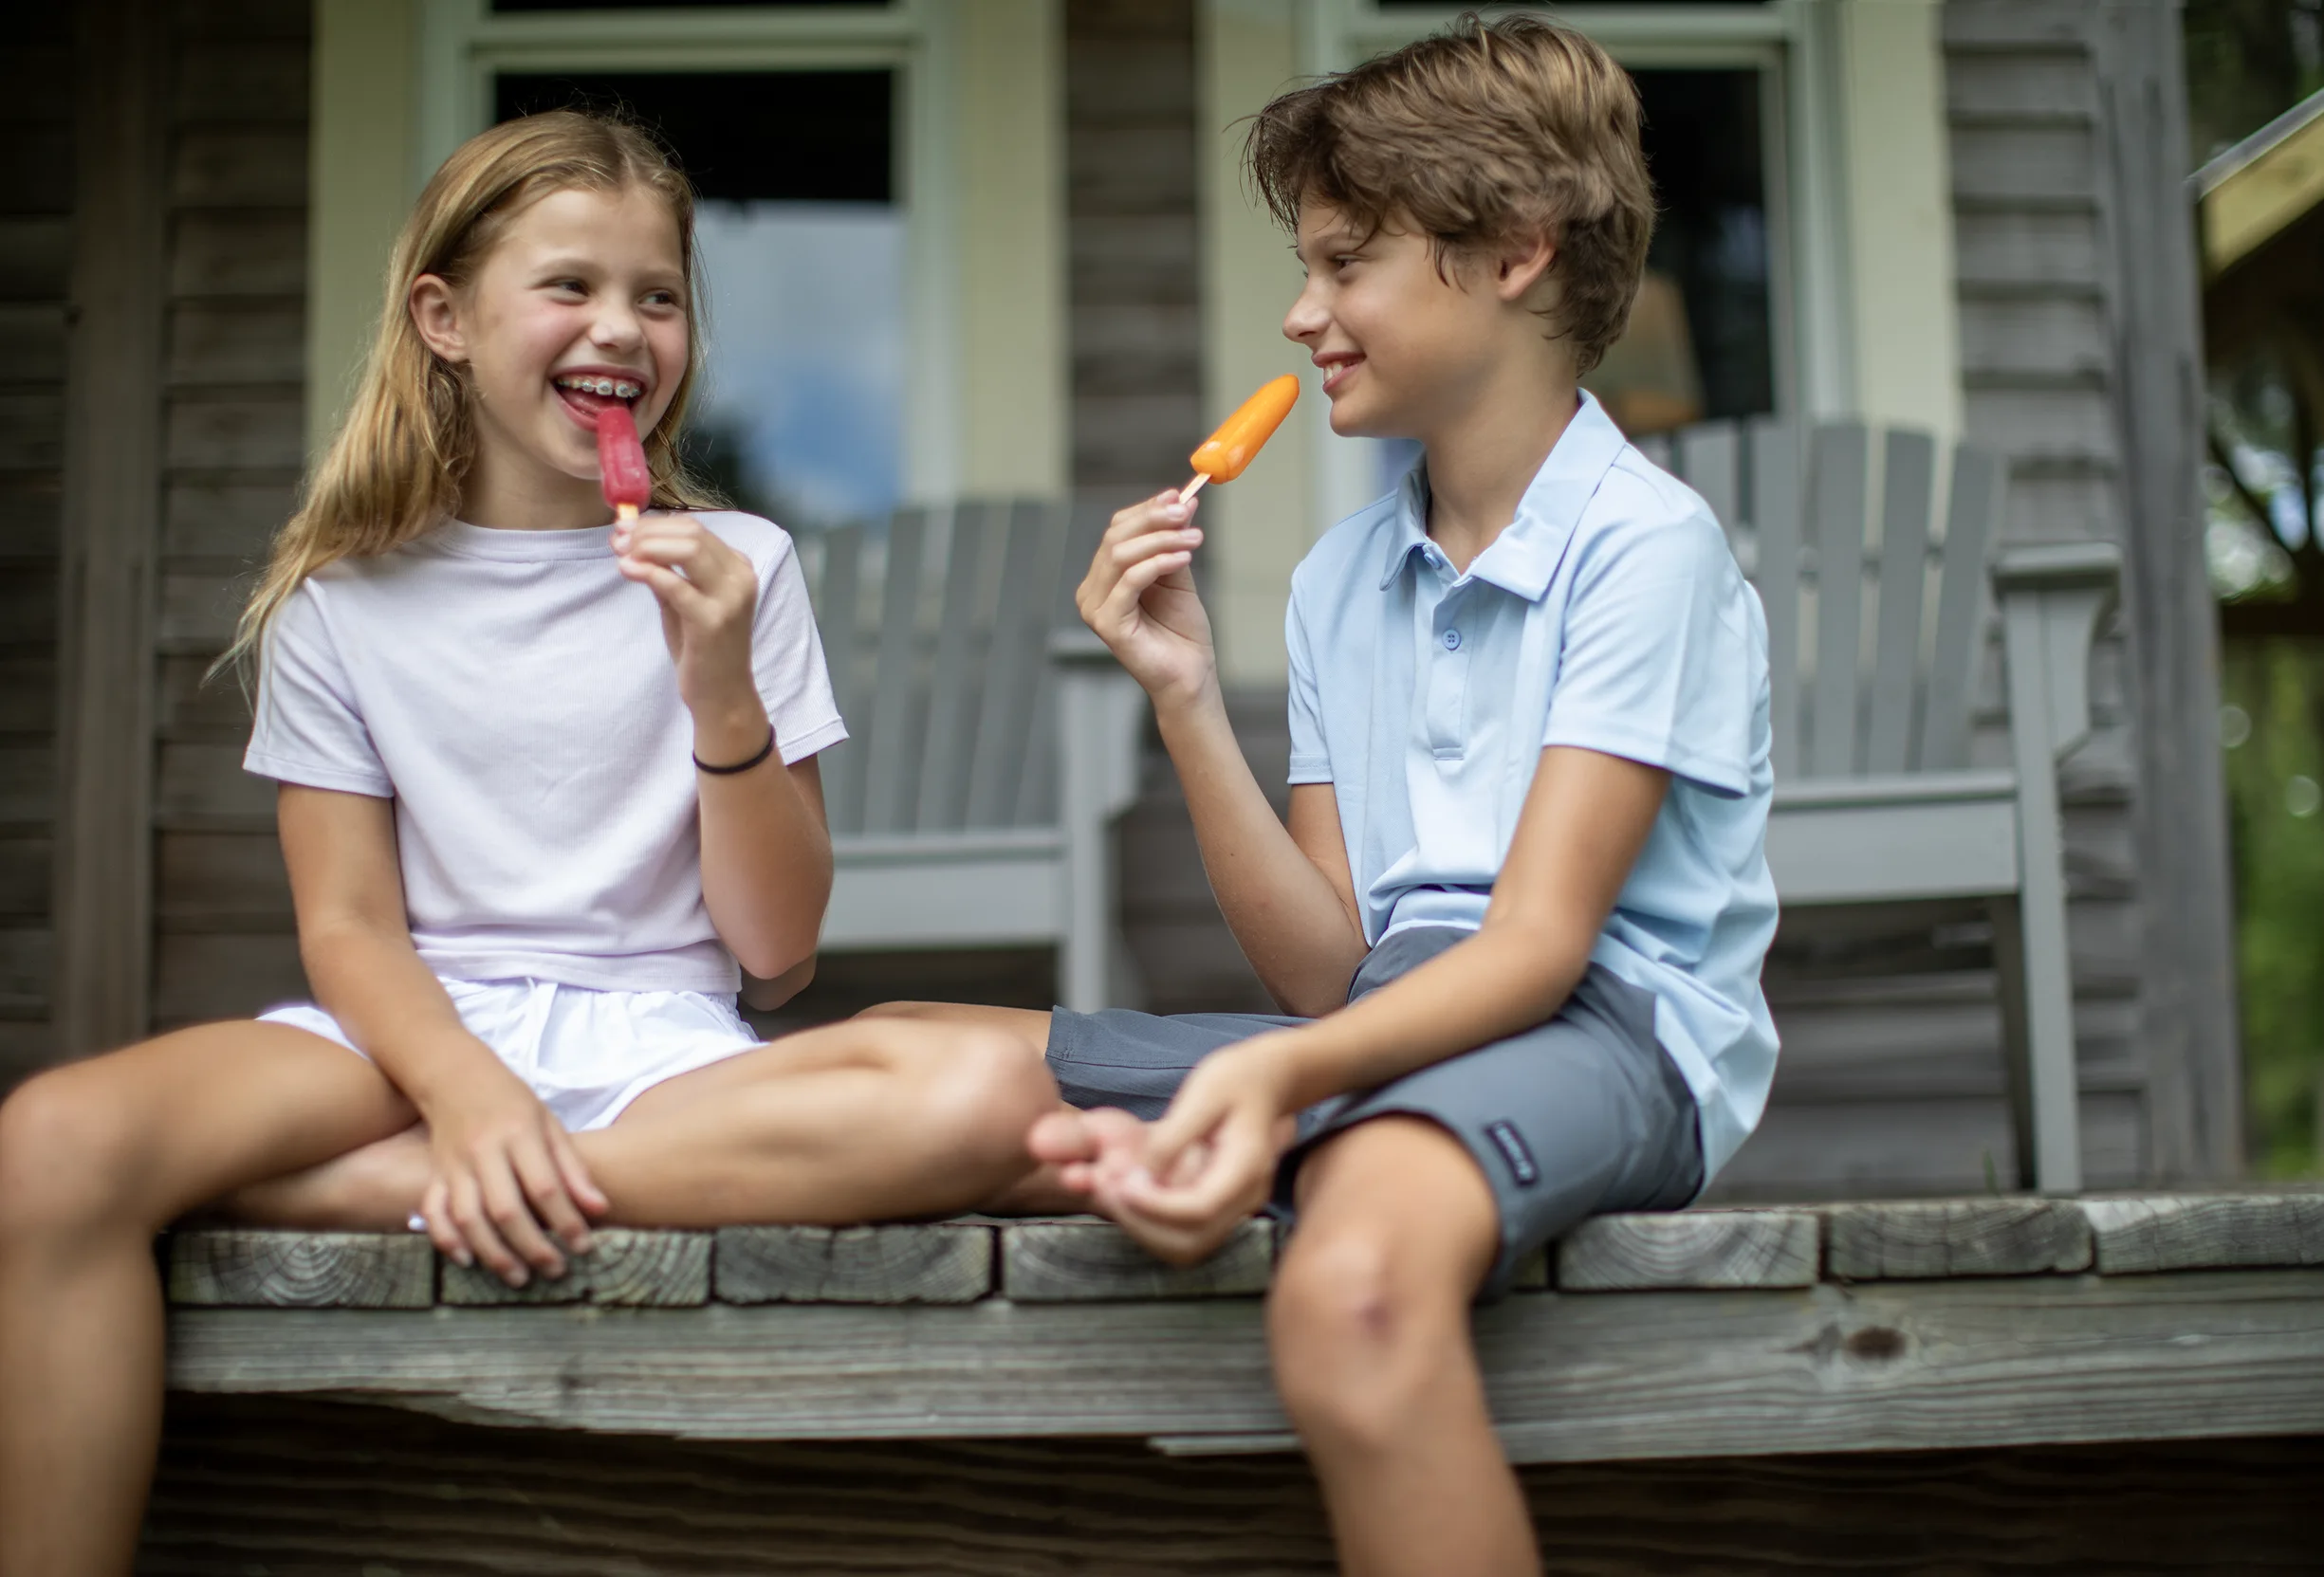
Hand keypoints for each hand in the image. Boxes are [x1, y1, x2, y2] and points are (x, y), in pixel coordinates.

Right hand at [414, 1056, 608, 1285]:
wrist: (455, 1076)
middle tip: (556, 1270)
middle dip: (533, 1246)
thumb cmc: (512, 1101)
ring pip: (469, 1218)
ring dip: (494, 1254)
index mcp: (519, 1133)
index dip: (566, 1220)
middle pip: (506, 1209)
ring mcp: (454, 1165)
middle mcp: (483, 1151)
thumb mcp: (550, 1124)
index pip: (545, 1186)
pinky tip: (469, 1260)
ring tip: (519, 1277)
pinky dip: (447, 1240)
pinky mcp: (435, 1174)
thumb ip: (573, 1168)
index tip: (584, 1246)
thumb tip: (600, 1209)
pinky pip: (435, 1212)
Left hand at [614, 512, 759, 719]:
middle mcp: (740, 578)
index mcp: (738, 568)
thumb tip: (631, 541)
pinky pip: (676, 585)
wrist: (721, 694)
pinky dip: (648, 572)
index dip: (655, 524)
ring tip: (621, 554)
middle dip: (648, 532)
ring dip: (647, 546)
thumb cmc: (702, 649)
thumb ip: (667, 572)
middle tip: (616, 540)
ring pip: (688, 549)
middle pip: (692, 533)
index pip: (695, 529)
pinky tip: (627, 570)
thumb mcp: (684, 602)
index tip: (622, 529)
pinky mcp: (713, 620)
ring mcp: (730, 598)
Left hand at [1035, 1038, 1298, 1265]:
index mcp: (1245, 1169)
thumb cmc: (1236, 1079)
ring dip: (1142, 1227)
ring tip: (1111, 1191)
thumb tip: (1142, 1175)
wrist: (1267, 1080)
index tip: (1122, 1182)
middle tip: (1106, 1189)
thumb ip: (1173, 1137)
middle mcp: (1244, 1199)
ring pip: (1184, 1245)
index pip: (1200, 1209)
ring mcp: (1233, 1208)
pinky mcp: (1216, 1207)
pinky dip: (1150, 1221)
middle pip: (1191, 1240)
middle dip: (1142, 1222)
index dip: (1156, 1205)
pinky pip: (1182, 1232)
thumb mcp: (1204, 1094)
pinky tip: (1127, 1191)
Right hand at [1074, 491, 1215, 709]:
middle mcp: (1092, 591)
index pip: (1117, 530)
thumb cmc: (1182, 632)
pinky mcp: (1107, 624)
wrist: (1190, 675)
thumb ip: (1171, 543)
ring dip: (1162, 540)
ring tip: (1194, 538)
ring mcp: (1095, 609)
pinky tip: (1184, 557)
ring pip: (1121, 555)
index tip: (1179, 496)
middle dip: (1154, 519)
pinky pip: (1130, 581)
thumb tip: (1179, 501)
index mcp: (1104, 578)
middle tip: (1187, 512)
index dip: (1147, 510)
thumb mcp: (1178, 576)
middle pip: (1116, 538)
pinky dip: (1159, 562)